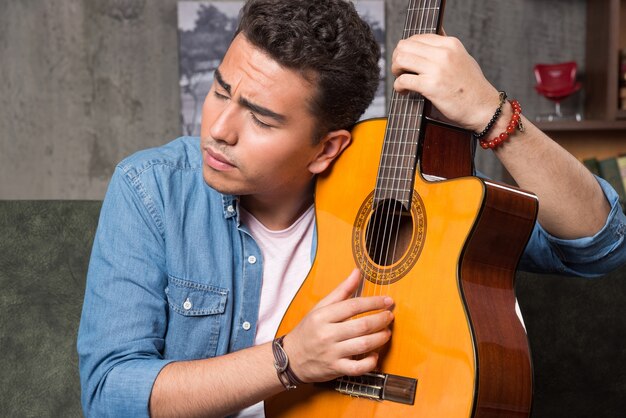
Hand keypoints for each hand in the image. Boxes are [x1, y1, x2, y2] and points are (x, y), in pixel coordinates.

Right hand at [282, 268, 393, 382]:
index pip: (353, 306)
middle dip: (380, 320)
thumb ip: (341, 291)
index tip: (387, 300)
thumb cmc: (308, 330)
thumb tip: (357, 272)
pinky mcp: (335, 369)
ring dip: (380, 338)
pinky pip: (357, 368)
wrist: (291, 358)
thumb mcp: (320, 307)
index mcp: (323, 316)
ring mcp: (331, 353)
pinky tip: (375, 355)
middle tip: (389, 316)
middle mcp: (327, 334)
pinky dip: (370, 362)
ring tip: (387, 332)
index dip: (374, 302)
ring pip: (363, 345)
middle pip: (361, 325)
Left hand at [391, 33, 499, 131]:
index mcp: (451, 44)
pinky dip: (398, 86)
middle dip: (397, 58)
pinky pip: (403, 80)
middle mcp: (444, 53)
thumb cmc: (472, 87)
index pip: (417, 37)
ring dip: (396, 70)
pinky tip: (403, 91)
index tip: (406, 61)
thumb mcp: (463, 58)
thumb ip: (447, 48)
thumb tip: (434, 36)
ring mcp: (438, 69)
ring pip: (401, 60)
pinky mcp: (431, 86)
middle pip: (405, 46)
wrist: (484, 107)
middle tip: (399, 70)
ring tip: (401, 79)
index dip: (406, 49)